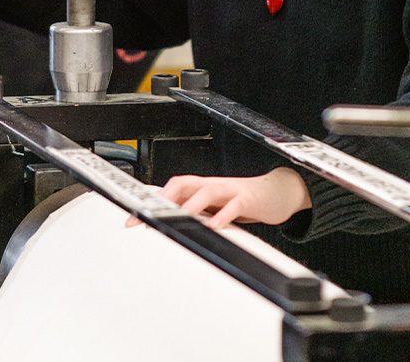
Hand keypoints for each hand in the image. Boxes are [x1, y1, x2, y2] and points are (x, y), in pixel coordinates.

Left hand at [128, 168, 310, 229]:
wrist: (276, 192)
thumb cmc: (241, 199)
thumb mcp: (213, 205)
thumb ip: (192, 210)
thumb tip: (165, 219)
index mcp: (200, 187)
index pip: (170, 189)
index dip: (150, 201)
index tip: (132, 218)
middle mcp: (211, 184)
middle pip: (183, 183)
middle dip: (164, 199)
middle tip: (150, 217)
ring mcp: (229, 189)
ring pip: (206, 191)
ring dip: (191, 205)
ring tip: (178, 217)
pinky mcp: (247, 198)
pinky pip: (234, 205)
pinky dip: (224, 214)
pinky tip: (215, 225)